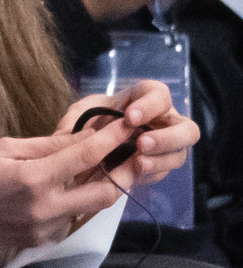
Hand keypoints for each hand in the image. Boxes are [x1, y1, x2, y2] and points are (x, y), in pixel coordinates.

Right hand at [0, 120, 135, 253]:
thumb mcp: (3, 148)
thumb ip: (48, 145)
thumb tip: (86, 136)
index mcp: (33, 178)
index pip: (85, 156)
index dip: (112, 138)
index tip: (128, 125)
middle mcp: (46, 208)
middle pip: (106, 192)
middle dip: (124, 171)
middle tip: (132, 153)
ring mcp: (47, 229)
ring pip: (92, 209)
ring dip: (102, 187)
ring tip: (106, 167)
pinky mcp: (43, 242)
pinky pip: (73, 221)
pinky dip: (78, 203)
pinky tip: (73, 189)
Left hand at [59, 81, 199, 188]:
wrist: (87, 147)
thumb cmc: (89, 121)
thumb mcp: (81, 112)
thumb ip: (80, 115)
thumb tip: (82, 128)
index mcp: (145, 100)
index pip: (159, 95)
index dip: (150, 105)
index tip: (129, 117)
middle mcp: (164, 122)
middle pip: (187, 128)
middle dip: (167, 137)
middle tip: (142, 143)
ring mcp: (167, 146)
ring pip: (181, 153)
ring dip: (162, 159)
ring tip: (139, 164)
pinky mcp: (161, 166)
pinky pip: (166, 171)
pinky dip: (152, 172)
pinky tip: (136, 173)